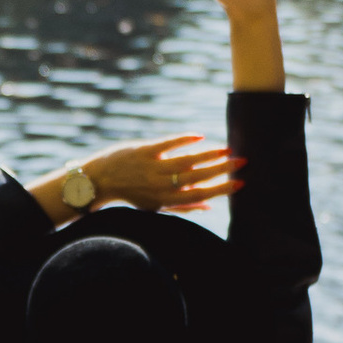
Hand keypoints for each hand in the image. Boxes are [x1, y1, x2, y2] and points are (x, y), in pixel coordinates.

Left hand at [29, 135, 236, 224]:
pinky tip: (200, 137)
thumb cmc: (132, 193)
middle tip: (242, 162)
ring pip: (187, 160)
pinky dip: (185, 140)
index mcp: (166, 200)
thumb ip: (183, 205)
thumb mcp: (156, 205)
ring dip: (209, 154)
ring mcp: (152, 167)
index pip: (201, 195)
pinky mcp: (143, 151)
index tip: (241, 182)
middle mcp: (161, 185)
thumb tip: (209, 206)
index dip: (222, 189)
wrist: (100, 181)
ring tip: (227, 149)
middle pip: (198, 177)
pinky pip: (168, 144)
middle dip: (223, 169)